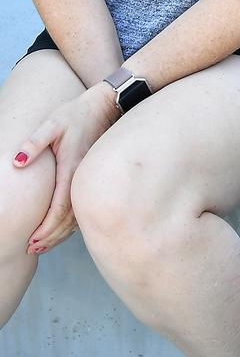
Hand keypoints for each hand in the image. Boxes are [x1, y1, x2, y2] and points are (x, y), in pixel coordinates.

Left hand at [13, 81, 118, 252]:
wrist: (104, 107)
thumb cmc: (75, 115)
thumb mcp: (52, 123)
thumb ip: (35, 142)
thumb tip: (17, 162)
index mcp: (72, 168)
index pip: (60, 208)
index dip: (46, 227)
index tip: (31, 239)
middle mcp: (83, 178)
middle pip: (70, 219)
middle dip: (51, 237)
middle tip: (33, 249)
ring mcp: (89, 180)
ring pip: (78, 217)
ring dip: (61, 234)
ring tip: (43, 245)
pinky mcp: (91, 179)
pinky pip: (82, 208)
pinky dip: (71, 224)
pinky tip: (61, 230)